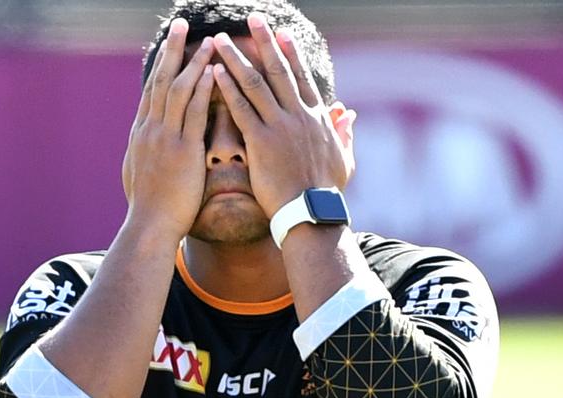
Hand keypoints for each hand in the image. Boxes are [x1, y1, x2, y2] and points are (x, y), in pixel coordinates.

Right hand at [122, 18, 214, 239]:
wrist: (149, 226)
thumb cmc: (148, 207)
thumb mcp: (140, 174)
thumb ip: (146, 154)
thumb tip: (146, 147)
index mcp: (141, 133)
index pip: (152, 92)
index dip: (162, 67)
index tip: (170, 47)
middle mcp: (149, 129)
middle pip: (160, 81)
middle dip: (172, 51)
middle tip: (181, 25)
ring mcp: (164, 137)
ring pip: (176, 90)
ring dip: (191, 62)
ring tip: (206, 40)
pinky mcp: (181, 149)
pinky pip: (193, 111)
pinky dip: (202, 88)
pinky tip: (213, 71)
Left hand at [212, 13, 354, 217]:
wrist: (312, 214)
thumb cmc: (326, 192)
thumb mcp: (344, 160)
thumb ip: (344, 133)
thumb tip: (347, 113)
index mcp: (316, 119)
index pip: (303, 78)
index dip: (291, 54)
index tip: (282, 34)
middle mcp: (298, 115)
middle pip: (278, 71)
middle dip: (264, 42)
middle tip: (253, 19)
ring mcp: (279, 126)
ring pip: (256, 84)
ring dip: (237, 59)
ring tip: (221, 40)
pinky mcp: (261, 142)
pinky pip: (242, 109)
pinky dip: (228, 89)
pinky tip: (215, 72)